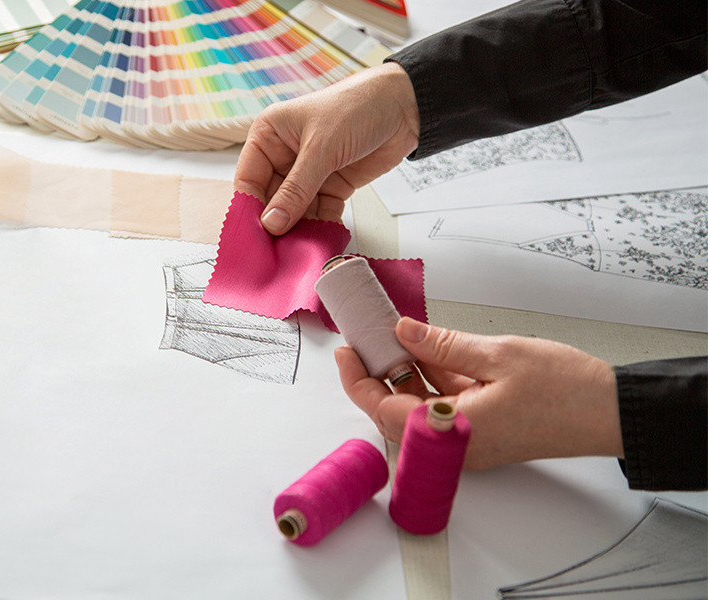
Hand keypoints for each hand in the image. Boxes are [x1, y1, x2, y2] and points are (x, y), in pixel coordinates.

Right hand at [234, 62, 419, 235]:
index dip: (250, 207)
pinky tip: (322, 236)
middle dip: (276, 223)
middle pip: (270, 199)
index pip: (248, 179)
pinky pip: (318, 212)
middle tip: (276, 250)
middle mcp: (284, 155)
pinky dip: (321, 224)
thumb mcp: (322, 148)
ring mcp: (308, 172)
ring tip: (299, 248)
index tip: (254, 235)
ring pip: (294, 209)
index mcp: (269, 135)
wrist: (405, 106)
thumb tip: (272, 222)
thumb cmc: (358, 107)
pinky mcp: (331, 185)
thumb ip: (296, 189)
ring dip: (298, 228)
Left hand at [336, 317, 622, 469]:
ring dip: (405, 375)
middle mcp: (456, 444)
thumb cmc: (565, 389)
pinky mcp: (482, 432)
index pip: (384, 409)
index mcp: (453, 430)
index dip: (358, 381)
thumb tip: (402, 332)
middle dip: (377, 375)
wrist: (613, 411)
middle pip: (396, 411)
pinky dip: (432, 380)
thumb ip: (442, 345)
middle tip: (365, 339)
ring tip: (392, 337)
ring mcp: (468, 441)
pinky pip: (443, 407)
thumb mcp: (496, 354)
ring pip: (419, 408)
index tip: (345, 352)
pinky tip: (427, 350)